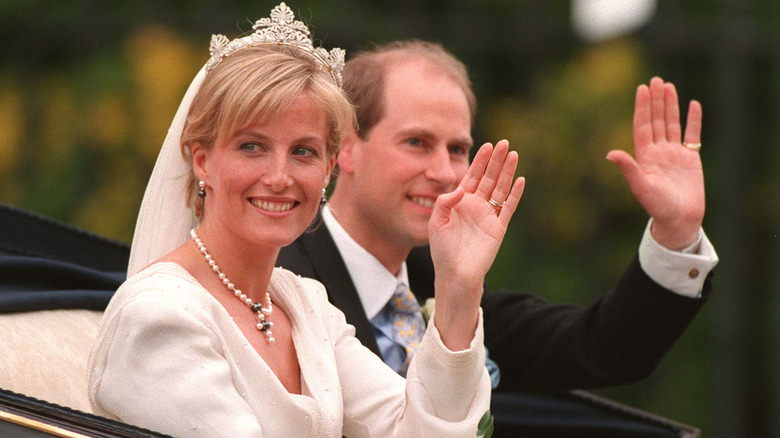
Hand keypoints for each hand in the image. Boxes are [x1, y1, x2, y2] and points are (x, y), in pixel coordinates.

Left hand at [428, 140, 524, 348]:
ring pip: (500, 189)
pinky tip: (520, 180)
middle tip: (504, 142)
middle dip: (496, 161)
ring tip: (513, 154)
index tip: (486, 145)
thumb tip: (461, 188)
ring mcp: (489, 216)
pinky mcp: (498, 228)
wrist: (455, 273)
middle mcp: (476, 206)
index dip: (480, 161)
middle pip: (489, 178)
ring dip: (507, 172)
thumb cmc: (443, 250)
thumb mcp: (436, 222)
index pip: (472, 176)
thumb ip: (445, 202)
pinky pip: (508, 208)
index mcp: (461, 202)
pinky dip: (515, 194)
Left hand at [606, 77, 704, 249]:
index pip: (642, 125)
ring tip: (668, 86)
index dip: (642, 107)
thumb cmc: (657, 206)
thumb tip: (609, 153)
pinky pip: (692, 135)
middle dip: (655, 101)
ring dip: (670, 105)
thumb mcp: (640, 186)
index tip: (641, 88)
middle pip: (656, 120)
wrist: (679, 219)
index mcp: (644, 156)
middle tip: (654, 80)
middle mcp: (658, 152)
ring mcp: (674, 154)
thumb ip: (628, 168)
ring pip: (672, 124)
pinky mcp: (690, 158)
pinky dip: (693, 120)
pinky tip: (693, 104)